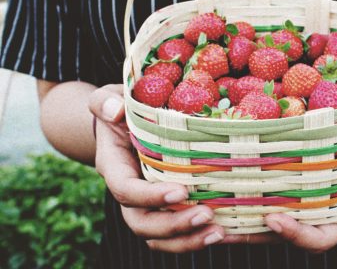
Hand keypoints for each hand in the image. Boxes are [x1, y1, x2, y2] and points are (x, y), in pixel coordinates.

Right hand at [89, 85, 224, 251]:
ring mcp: (147, 204)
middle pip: (143, 223)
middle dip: (173, 226)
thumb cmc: (120, 109)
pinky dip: (200, 236)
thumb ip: (104, 102)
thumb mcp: (109, 99)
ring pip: (160, 236)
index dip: (149, 196)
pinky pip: (178, 232)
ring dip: (189, 240)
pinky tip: (229, 231)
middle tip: (206, 215)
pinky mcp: (166, 207)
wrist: (124, 125)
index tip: (180, 191)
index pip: (125, 190)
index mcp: (115, 167)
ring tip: (220, 231)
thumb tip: (115, 110)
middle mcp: (130, 192)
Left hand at [223, 129, 336, 252]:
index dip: (296, 236)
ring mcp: (296, 200)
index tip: (274, 218)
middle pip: (280, 234)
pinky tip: (216, 189)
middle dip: (250, 233)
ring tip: (205, 213)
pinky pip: (261, 195)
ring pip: (264, 219)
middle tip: (219, 225)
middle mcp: (314, 213)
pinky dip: (240, 198)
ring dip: (236, 220)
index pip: (319, 239)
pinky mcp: (283, 183)